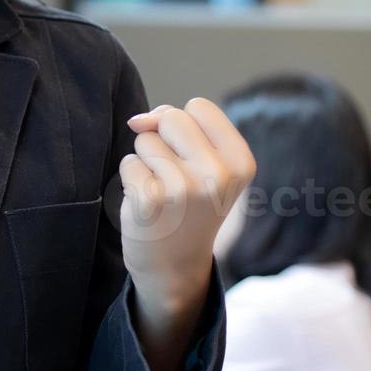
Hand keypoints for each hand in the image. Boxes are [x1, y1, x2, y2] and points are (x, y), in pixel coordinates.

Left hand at [120, 98, 256, 317]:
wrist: (174, 264)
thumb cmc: (187, 203)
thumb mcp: (203, 163)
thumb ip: (177, 125)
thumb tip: (137, 120)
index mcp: (241, 162)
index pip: (199, 106)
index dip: (184, 127)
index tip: (193, 159)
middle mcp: (219, 175)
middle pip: (171, 117)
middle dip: (162, 140)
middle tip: (174, 176)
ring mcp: (185, 188)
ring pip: (145, 139)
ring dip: (146, 162)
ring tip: (162, 192)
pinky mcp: (151, 199)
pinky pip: (128, 162)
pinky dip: (131, 179)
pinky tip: (147, 204)